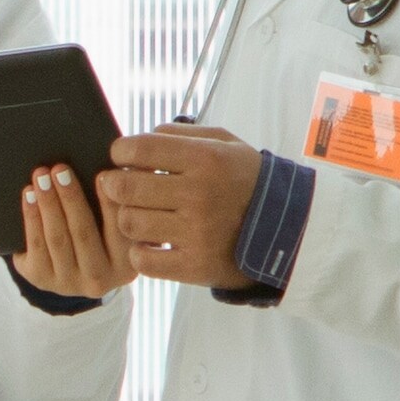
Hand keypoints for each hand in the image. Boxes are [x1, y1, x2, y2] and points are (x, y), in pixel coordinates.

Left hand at [9, 162, 128, 298]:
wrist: (73, 264)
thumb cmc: (103, 229)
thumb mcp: (120, 221)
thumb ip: (124, 200)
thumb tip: (118, 167)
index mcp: (127, 264)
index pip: (119, 230)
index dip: (109, 203)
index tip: (101, 175)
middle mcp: (100, 280)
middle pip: (83, 233)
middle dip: (70, 198)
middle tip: (60, 168)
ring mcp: (68, 283)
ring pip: (56, 239)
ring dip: (47, 204)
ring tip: (41, 176)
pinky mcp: (42, 280)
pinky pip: (35, 245)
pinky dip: (31, 217)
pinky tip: (29, 195)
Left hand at [95, 123, 267, 289]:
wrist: (286, 227)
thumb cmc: (247, 180)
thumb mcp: (225, 143)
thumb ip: (180, 135)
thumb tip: (139, 138)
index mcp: (206, 159)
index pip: (139, 149)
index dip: (120, 152)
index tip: (121, 157)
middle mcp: (199, 195)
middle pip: (126, 188)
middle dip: (113, 184)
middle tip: (116, 186)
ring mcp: (196, 233)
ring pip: (130, 223)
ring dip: (127, 218)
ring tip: (139, 214)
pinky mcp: (194, 265)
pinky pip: (143, 260)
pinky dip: (140, 252)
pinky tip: (151, 243)